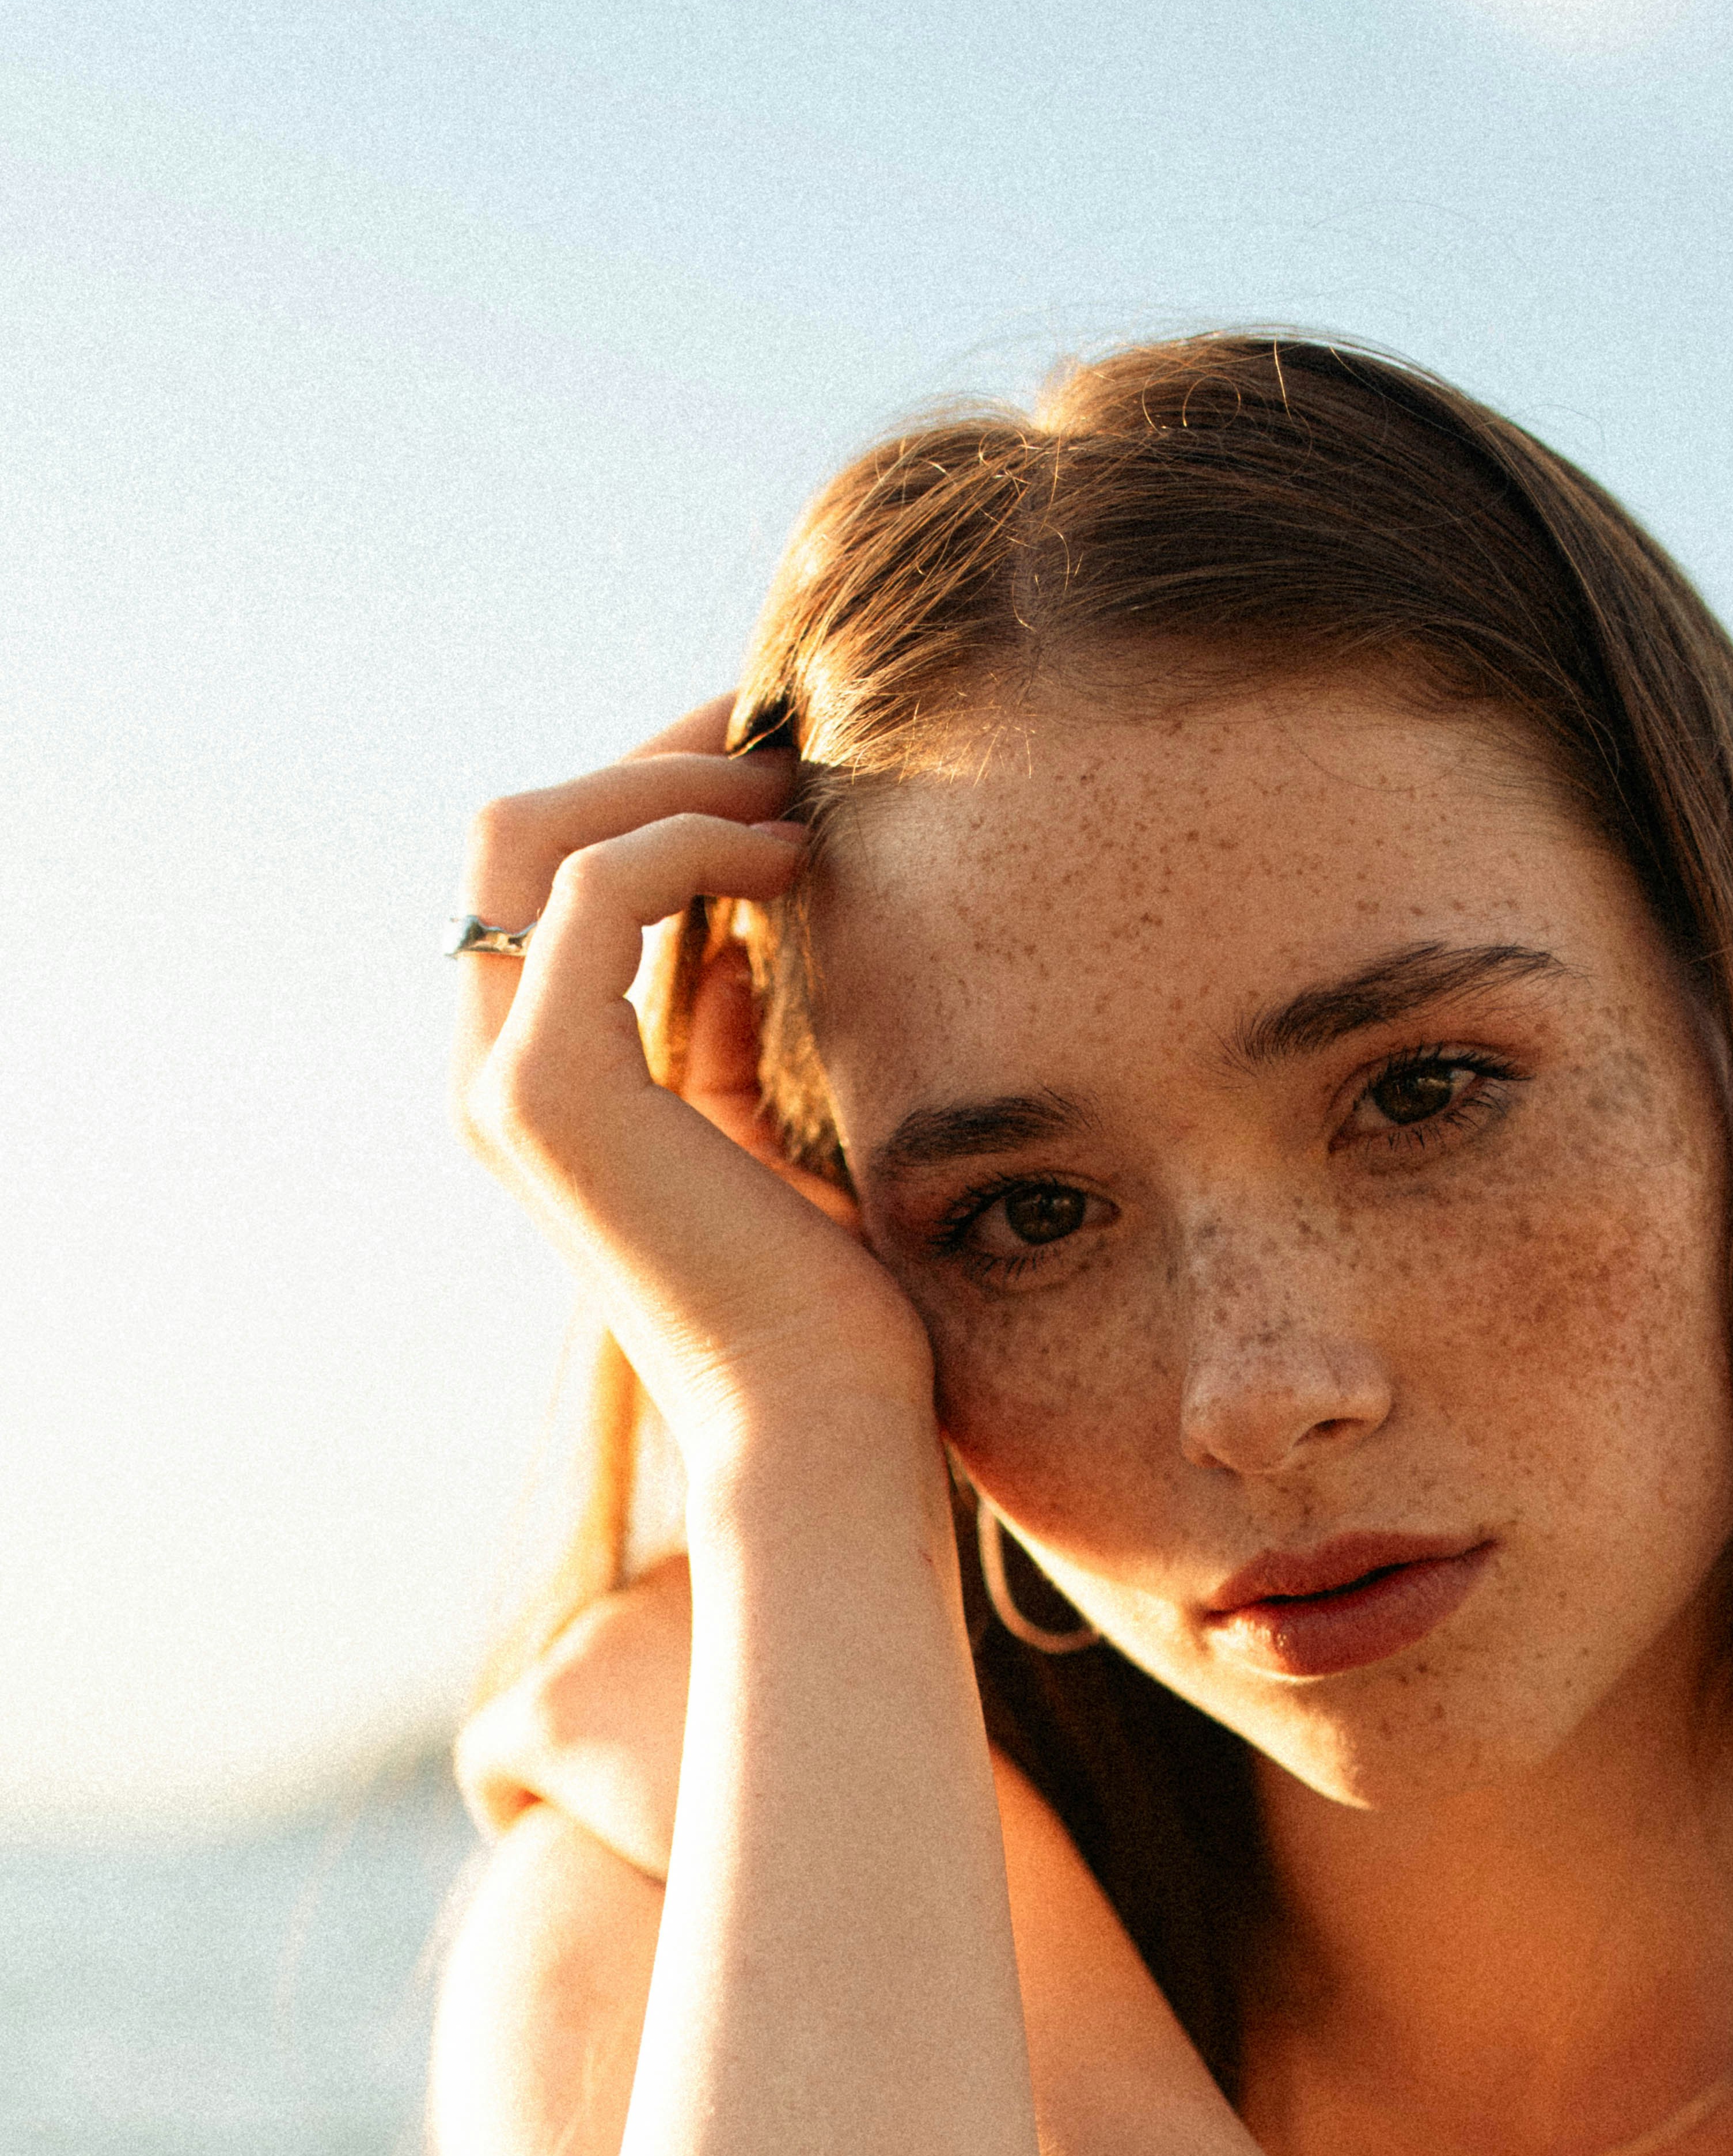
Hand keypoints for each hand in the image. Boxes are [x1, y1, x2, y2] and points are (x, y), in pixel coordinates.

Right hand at [454, 700, 934, 1476]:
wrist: (821, 1420)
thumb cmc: (821, 1303)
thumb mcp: (756, 1125)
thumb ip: (711, 1027)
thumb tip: (726, 926)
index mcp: (528, 1084)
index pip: (533, 877)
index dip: (635, 793)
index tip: (756, 764)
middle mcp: (488, 1076)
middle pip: (512, 830)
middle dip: (645, 758)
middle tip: (774, 735)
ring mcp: (503, 1082)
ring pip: (532, 835)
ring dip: (668, 781)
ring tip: (793, 787)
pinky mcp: (550, 1087)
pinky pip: (597, 892)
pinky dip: (692, 843)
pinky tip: (791, 858)